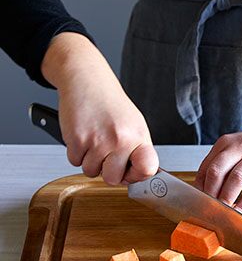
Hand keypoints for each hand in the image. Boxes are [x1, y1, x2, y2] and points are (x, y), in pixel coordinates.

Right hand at [41, 32, 158, 184]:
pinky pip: (74, 162)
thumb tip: (139, 174)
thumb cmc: (110, 104)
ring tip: (94, 140)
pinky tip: (83, 136)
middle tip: (106, 154)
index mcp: (139, 136)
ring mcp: (99, 141)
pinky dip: (76, 152)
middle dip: (107, 171)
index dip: (138, 175)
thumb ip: (137, 150)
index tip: (132, 171)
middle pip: (113, 179)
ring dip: (89, 160)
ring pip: (91, 172)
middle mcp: (121, 140)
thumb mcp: (134, 124)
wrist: (88, 81)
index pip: (148, 169)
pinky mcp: (78, 140)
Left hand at [195, 102, 241, 213]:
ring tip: (220, 214)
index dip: (198, 188)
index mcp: (226, 143)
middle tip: (205, 210)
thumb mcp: (236, 148)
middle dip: (208, 194)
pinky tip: (239, 215)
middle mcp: (240, 147)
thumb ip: (221, 165)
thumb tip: (205, 193)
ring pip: (235, 180)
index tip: (195, 203)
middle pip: (217, 171)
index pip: (206, 167)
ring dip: (225, 200)